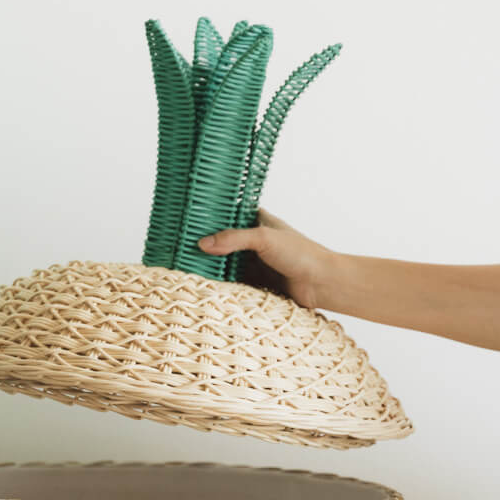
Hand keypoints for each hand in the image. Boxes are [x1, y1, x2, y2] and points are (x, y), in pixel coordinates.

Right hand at [197, 209, 332, 310]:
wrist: (321, 284)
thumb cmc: (300, 254)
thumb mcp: (264, 239)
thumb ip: (234, 239)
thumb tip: (203, 244)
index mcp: (257, 222)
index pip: (228, 216)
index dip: (209, 218)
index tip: (187, 220)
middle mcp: (253, 241)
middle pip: (222, 241)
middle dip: (204, 245)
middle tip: (179, 246)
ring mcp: (253, 262)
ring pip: (224, 263)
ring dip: (210, 266)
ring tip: (184, 265)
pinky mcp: (254, 282)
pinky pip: (231, 282)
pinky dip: (219, 284)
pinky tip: (202, 284)